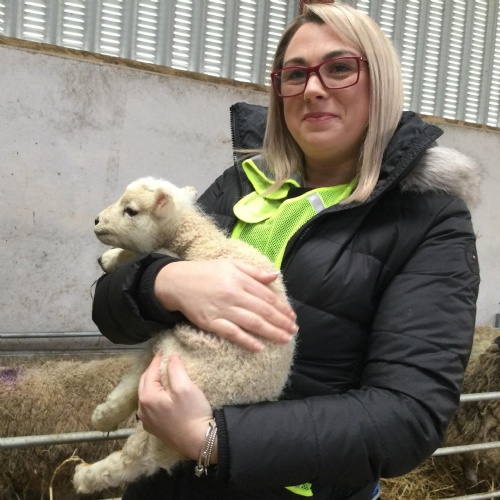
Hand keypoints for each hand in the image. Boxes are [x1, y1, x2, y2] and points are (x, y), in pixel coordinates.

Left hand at [137, 352, 215, 461]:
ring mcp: (148, 421)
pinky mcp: (155, 429)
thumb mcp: (185, 386)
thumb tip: (171, 357)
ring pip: (146, 395)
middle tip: (162, 361)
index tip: (163, 351)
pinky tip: (163, 395)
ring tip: (163, 375)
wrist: (199, 441)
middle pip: (145, 383)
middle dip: (153, 371)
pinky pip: (151, 407)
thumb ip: (175, 368)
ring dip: (153, 384)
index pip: (150, 372)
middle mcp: (143, 410)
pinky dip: (155, 396)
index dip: (157, 360)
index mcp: (147, 397)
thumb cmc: (192, 413)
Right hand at [154, 259, 296, 351]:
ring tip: (285, 339)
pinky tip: (259, 347)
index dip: (282, 308)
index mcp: (239, 279)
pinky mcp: (211, 323)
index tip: (292, 316)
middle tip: (294, 330)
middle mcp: (233, 294)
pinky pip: (233, 333)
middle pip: (263, 311)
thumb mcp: (231, 264)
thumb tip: (275, 275)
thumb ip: (254, 271)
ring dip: (271, 332)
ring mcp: (223, 310)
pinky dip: (247, 341)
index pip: (267, 296)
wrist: (177, 282)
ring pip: (252, 323)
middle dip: (281, 322)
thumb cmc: (206, 272)